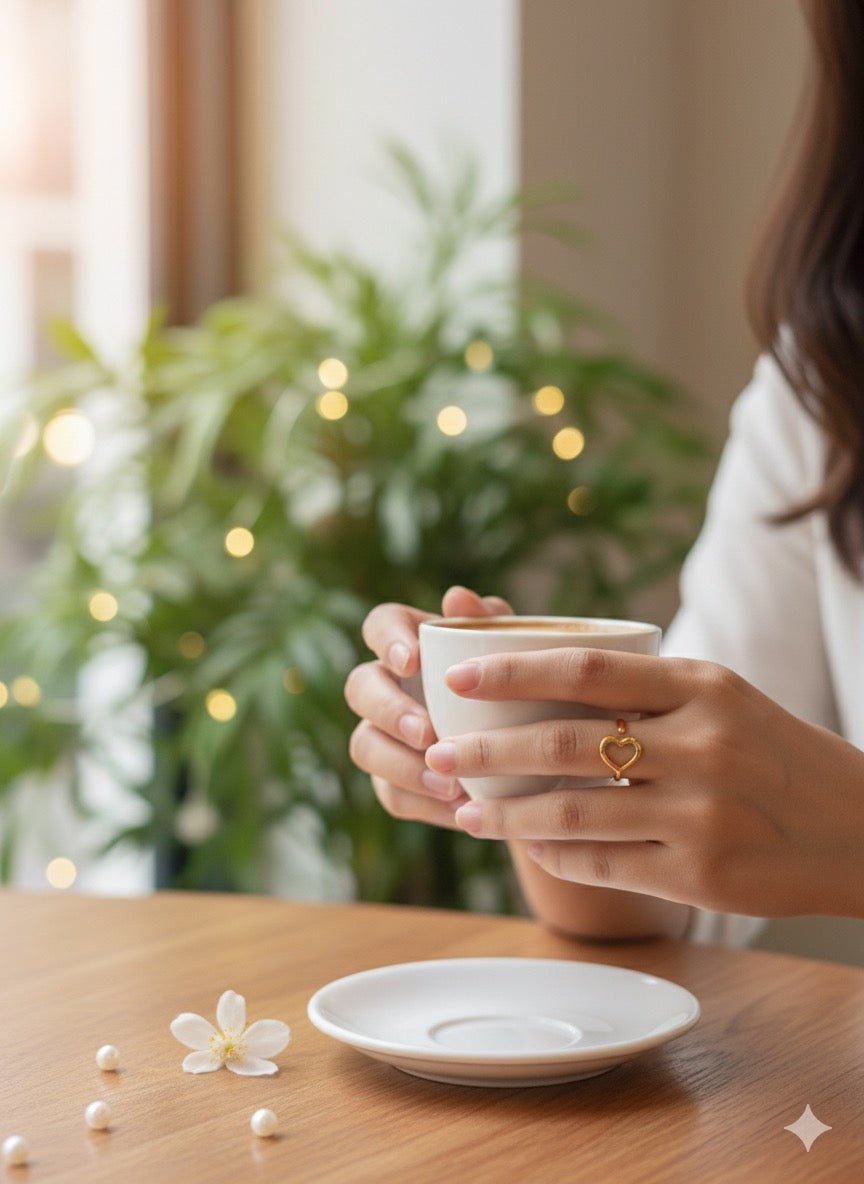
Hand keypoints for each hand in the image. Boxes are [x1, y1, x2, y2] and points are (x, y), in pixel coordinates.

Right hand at [344, 586, 511, 829]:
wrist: (540, 751)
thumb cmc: (523, 684)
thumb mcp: (518, 650)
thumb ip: (491, 622)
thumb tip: (457, 597)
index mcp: (411, 641)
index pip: (380, 624)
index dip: (387, 639)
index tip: (411, 660)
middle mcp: (388, 685)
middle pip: (360, 687)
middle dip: (388, 710)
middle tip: (427, 732)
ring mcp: (384, 736)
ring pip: (364, 746)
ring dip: (401, 765)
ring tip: (449, 784)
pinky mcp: (394, 782)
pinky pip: (392, 795)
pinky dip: (425, 804)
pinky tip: (461, 811)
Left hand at [423, 647, 863, 917]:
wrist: (859, 826)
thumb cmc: (772, 752)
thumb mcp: (720, 699)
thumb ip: (642, 691)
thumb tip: (538, 688)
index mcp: (701, 686)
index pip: (584, 670)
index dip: (511, 671)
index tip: (456, 676)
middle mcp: (701, 744)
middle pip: (564, 744)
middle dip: (485, 749)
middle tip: (436, 752)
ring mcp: (701, 813)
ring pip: (573, 812)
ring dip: (506, 813)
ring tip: (464, 808)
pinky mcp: (700, 874)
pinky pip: (604, 863)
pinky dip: (555, 854)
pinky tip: (529, 846)